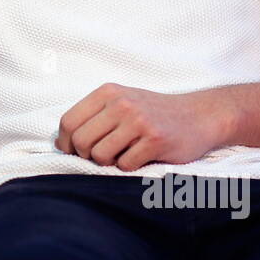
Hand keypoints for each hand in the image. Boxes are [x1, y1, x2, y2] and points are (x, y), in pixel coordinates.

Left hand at [56, 83, 229, 169]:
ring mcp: (139, 120)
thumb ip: (93, 116)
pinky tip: (141, 156)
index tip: (73, 151)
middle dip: (86, 156)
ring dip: (108, 162)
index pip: (68, 122)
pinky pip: (125, 164)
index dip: (66, 143)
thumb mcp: (121, 102)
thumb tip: (60, 143)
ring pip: (100, 155)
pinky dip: (129, 166)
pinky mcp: (155, 140)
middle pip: (81, 141)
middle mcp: (121, 103)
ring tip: (123, 154)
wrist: (198, 115)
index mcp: (108, 92)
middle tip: (102, 156)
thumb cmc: (153, 113)